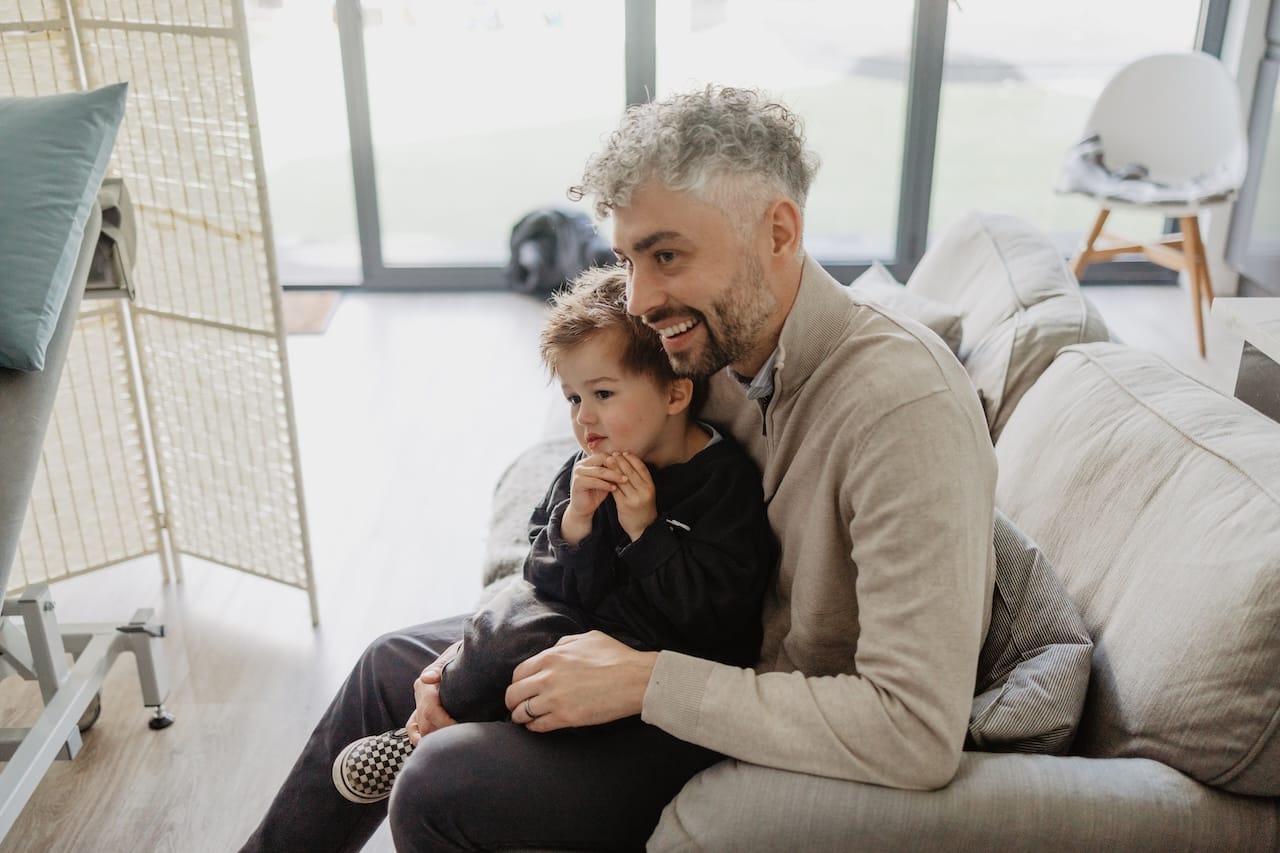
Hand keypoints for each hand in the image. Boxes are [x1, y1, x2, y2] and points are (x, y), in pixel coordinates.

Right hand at [404, 641, 460, 745]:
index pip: (430, 709)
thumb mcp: (455, 656)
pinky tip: (428, 747)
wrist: (466, 652)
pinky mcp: (421, 708)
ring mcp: (419, 701)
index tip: (461, 729)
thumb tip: (426, 677)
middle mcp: (420, 693)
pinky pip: (413, 727)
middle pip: (425, 722)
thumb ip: (441, 667)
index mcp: (425, 683)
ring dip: (434, 737)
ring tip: (453, 744)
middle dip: (442, 733)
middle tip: (462, 740)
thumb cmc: (462, 655)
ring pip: (420, 728)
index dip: (445, 722)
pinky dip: (417, 738)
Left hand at [505, 630, 657, 731]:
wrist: (635, 679)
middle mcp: (547, 678)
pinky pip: (538, 726)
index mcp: (551, 656)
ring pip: (522, 713)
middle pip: (514, 693)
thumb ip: (564, 644)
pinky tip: (537, 726)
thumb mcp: (587, 638)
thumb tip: (552, 651)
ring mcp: (555, 699)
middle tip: (515, 706)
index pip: (518, 673)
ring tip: (524, 718)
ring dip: (520, 716)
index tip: (520, 688)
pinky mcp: (566, 718)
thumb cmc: (616, 657)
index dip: (516, 683)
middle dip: (512, 701)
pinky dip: (533, 727)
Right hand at [562, 453, 624, 544]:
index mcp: (588, 461)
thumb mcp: (606, 480)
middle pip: (602, 460)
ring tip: (625, 481)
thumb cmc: (596, 493)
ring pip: (599, 471)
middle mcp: (581, 464)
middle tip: (629, 474)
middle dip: (617, 466)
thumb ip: (612, 472)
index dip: (617, 460)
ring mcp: (578, 473)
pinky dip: (605, 485)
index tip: (630, 466)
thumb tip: (628, 464)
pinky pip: (594, 481)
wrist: (583, 508)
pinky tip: (614, 488)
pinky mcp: (577, 483)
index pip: (604, 455)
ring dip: (613, 475)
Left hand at [606, 452, 655, 541]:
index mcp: (650, 487)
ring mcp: (634, 499)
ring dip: (613, 469)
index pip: (641, 468)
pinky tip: (604, 476)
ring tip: (607, 461)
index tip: (624, 452)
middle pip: (631, 472)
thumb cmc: (643, 508)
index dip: (632, 459)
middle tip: (613, 453)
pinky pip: (615, 490)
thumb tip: (628, 463)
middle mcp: (644, 492)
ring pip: (622, 480)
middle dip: (621, 461)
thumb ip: (640, 480)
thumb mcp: (646, 493)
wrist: (643, 528)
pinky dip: (609, 481)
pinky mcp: (624, 505)